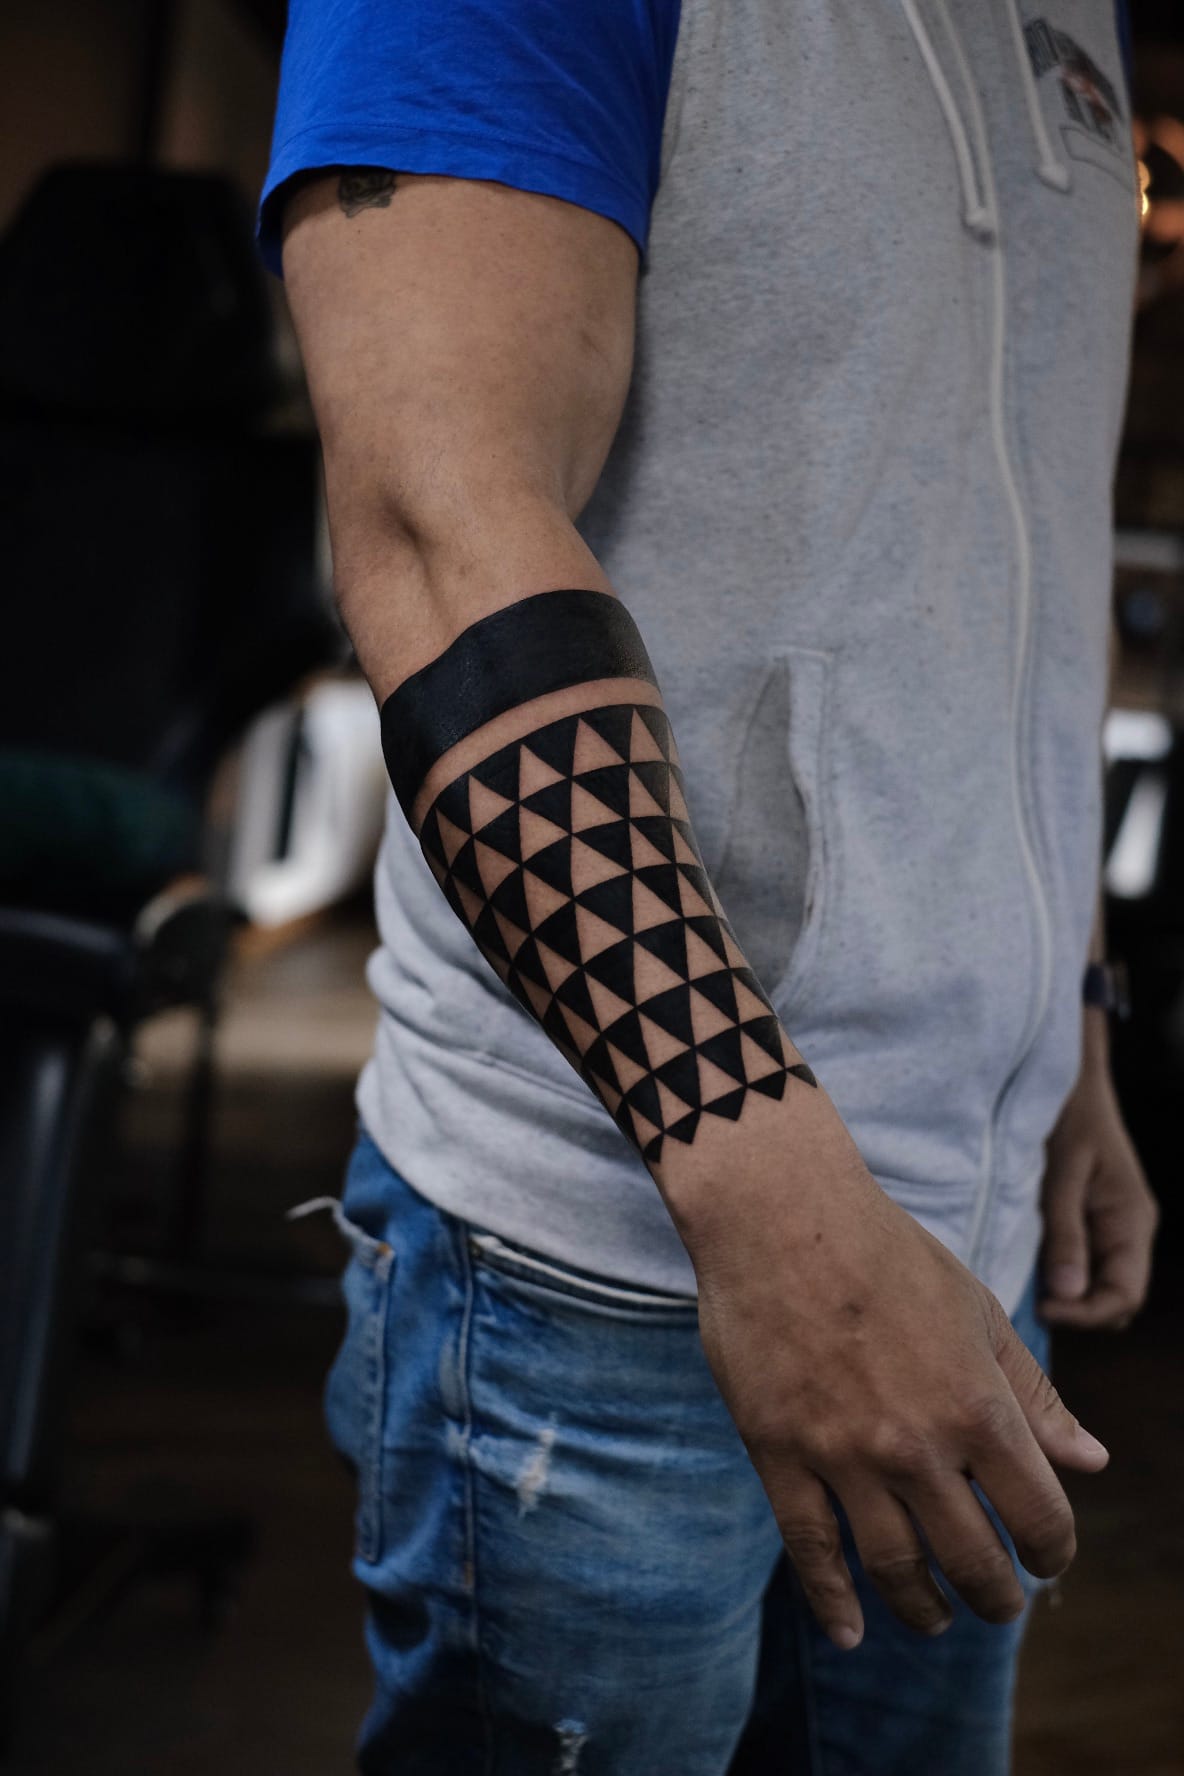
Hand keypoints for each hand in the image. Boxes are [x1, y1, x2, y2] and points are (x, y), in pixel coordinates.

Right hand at [672, 1086, 1110, 1651]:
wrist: (781, 1215)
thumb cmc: (885, 1252)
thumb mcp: (976, 1311)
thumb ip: (1032, 1394)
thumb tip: (1091, 1462)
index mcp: (976, 1405)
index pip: (1038, 1517)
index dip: (1052, 1552)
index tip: (1045, 1560)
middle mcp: (915, 1443)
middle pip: (972, 1562)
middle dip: (996, 1598)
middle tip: (997, 1605)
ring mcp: (842, 1453)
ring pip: (895, 1568)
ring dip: (925, 1610)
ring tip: (935, 1620)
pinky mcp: (779, 1451)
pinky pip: (810, 1547)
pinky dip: (832, 1600)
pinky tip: (849, 1630)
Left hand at [1037, 1053, 1158, 1330]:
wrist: (1066, 1075)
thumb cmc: (1067, 1113)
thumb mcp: (1062, 1171)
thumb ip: (1065, 1232)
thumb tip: (1066, 1293)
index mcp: (1130, 1220)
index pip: (1124, 1296)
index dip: (1086, 1315)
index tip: (1041, 1308)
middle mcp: (1126, 1229)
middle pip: (1111, 1299)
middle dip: (1074, 1309)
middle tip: (1024, 1297)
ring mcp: (1106, 1225)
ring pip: (1092, 1283)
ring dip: (1060, 1291)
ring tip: (1019, 1278)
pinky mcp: (1084, 1217)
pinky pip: (1076, 1260)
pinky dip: (1053, 1269)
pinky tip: (1021, 1260)